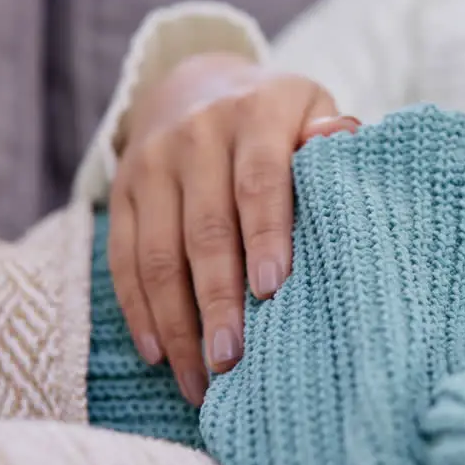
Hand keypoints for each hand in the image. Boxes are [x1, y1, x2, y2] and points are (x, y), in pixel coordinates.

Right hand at [108, 53, 359, 404]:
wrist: (197, 84)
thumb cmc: (278, 118)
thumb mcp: (312, 108)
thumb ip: (331, 135)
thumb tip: (343, 142)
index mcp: (255, 113)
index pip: (259, 181)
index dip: (265, 236)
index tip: (272, 293)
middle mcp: (196, 134)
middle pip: (205, 230)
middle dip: (217, 301)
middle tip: (232, 361)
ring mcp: (151, 163)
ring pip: (156, 254)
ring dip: (177, 323)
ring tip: (200, 379)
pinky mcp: (120, 191)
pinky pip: (122, 259)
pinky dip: (139, 311)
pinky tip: (160, 354)